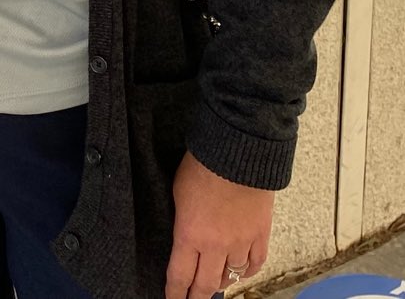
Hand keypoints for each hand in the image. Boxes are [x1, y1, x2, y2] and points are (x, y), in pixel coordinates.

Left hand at [165, 152, 273, 298]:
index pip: (180, 276)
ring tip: (214, 283)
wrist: (237, 151)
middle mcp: (215, 246)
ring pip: (231, 277)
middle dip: (196, 297)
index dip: (175, 293)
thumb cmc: (203, 165)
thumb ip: (182, 221)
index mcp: (190, 234)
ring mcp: (240, 242)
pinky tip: (241, 272)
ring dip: (221, 282)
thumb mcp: (178, 192)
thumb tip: (186, 236)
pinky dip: (247, 271)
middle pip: (206, 284)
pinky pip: (255, 264)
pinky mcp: (260, 235)